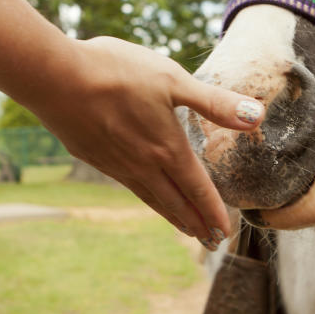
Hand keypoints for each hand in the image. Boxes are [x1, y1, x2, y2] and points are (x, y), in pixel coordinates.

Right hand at [30, 37, 263, 248]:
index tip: (225, 231)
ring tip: (184, 228)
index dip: (214, 210)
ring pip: (151, 198)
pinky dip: (145, 198)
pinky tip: (144, 192)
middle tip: (211, 241)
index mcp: (167, 147)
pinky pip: (128, 186)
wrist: (56, 78)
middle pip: (176, 201)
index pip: (198, 187)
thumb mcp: (174, 79)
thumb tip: (257, 117)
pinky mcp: (95, 157)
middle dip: (196, 222)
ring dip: (172, 215)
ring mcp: (116, 164)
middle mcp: (144, 164)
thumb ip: (215, 102)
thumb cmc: (117, 72)